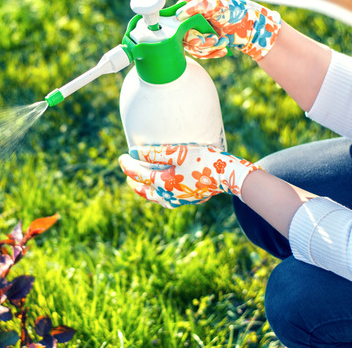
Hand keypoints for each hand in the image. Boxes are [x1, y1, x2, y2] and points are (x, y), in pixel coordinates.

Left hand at [118, 144, 261, 208]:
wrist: (229, 175)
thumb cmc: (203, 160)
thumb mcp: (177, 152)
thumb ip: (153, 153)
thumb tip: (133, 152)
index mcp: (164, 184)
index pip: (139, 175)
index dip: (127, 165)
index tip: (122, 156)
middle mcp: (169, 196)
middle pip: (144, 190)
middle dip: (133, 180)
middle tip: (127, 171)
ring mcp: (179, 201)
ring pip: (154, 197)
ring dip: (144, 189)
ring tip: (138, 182)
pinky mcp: (188, 200)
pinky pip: (166, 199)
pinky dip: (157, 193)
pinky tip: (160, 189)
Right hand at [176, 0, 281, 61]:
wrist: (252, 27)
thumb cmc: (236, 11)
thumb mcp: (218, 5)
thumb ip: (199, 5)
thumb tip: (180, 13)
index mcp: (190, 3)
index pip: (175, 18)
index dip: (183, 29)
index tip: (198, 35)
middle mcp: (189, 16)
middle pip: (181, 35)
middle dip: (199, 41)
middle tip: (214, 39)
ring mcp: (195, 29)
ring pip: (190, 46)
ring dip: (207, 48)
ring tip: (222, 43)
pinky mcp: (202, 41)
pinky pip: (199, 53)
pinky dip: (211, 53)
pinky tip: (223, 50)